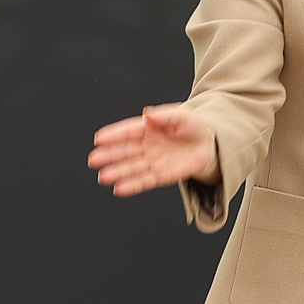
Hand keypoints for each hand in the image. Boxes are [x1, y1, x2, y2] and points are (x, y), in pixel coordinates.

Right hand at [89, 104, 215, 196]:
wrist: (210, 145)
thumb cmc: (193, 127)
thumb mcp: (182, 116)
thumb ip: (165, 115)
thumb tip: (147, 113)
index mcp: (148, 128)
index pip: (128, 131)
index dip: (114, 135)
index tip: (99, 138)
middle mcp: (146, 145)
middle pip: (125, 151)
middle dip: (109, 155)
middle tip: (94, 160)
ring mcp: (152, 161)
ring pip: (131, 168)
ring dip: (117, 173)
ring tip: (103, 177)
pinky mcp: (161, 176)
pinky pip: (144, 181)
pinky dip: (132, 186)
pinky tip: (119, 189)